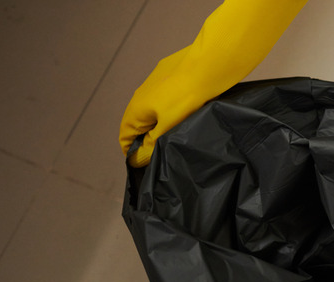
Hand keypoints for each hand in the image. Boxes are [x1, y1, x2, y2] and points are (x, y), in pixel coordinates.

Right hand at [118, 0, 307, 166]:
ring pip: (154, 108)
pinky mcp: (171, 73)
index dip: (131, 151)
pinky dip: (171, 108)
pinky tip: (187, 112)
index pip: (125, 134)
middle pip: (139, 122)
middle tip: (165, 151)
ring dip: (161, 123)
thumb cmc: (187, 98)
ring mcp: (156, 81)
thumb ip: (151, 144)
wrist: (208, 65)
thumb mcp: (168, 127)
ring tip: (178, 134)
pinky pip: (166, 96)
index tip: (144, 163)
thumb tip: (137, 159)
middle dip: (148, 138)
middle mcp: (141, 92)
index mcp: (136, 107)